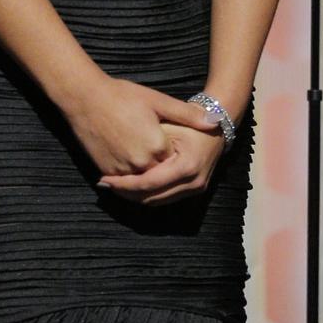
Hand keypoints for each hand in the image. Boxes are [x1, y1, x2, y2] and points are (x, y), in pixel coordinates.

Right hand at [65, 76, 215, 189]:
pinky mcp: (105, 170)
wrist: (84, 98)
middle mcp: (140, 162)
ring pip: (141, 187)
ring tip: (156, 182)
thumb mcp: (158, 100)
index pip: (175, 164)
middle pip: (160, 179)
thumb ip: (187, 115)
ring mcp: (121, 169)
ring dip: (149, 188)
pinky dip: (129, 186)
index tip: (183, 156)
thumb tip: (214, 122)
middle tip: (174, 175)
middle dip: (166, 178)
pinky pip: (122, 185)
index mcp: (156, 146)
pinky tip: (135, 180)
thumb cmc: (121, 95)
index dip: (178, 161)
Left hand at [100, 120, 224, 206]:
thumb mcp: (169, 124)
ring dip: (135, 197)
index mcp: (187, 167)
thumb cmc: (189, 120)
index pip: (149, 183)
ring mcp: (195, 189)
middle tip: (105, 184)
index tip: (105, 179)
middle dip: (126, 193)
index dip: (124, 184)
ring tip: (115, 186)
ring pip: (157, 202)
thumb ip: (149, 142)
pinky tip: (131, 187)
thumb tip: (121, 158)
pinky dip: (147, 194)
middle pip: (152, 198)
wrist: (217, 127)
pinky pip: (165, 198)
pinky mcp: (193, 190)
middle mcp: (193, 183)